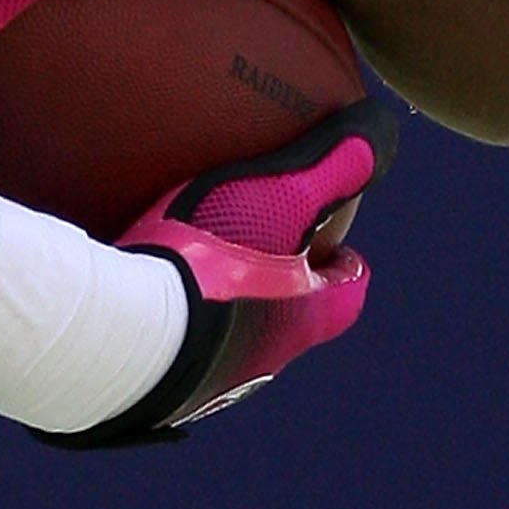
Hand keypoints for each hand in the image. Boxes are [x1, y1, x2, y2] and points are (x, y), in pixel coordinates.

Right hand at [48, 102, 396, 445]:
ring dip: (222, 303)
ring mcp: (204, 378)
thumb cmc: (217, 265)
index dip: (346, 270)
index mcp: (302, 320)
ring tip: (190, 261)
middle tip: (263, 247)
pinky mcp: (151, 384)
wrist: (127, 338)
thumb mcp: (284, 197)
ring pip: (226, 334)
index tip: (341, 250)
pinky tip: (130, 286)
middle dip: (281, 286)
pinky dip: (161, 315)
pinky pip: (165, 342)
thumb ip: (334, 162)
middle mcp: (260, 358)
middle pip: (286, 319)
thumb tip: (382, 124)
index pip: (344, 296)